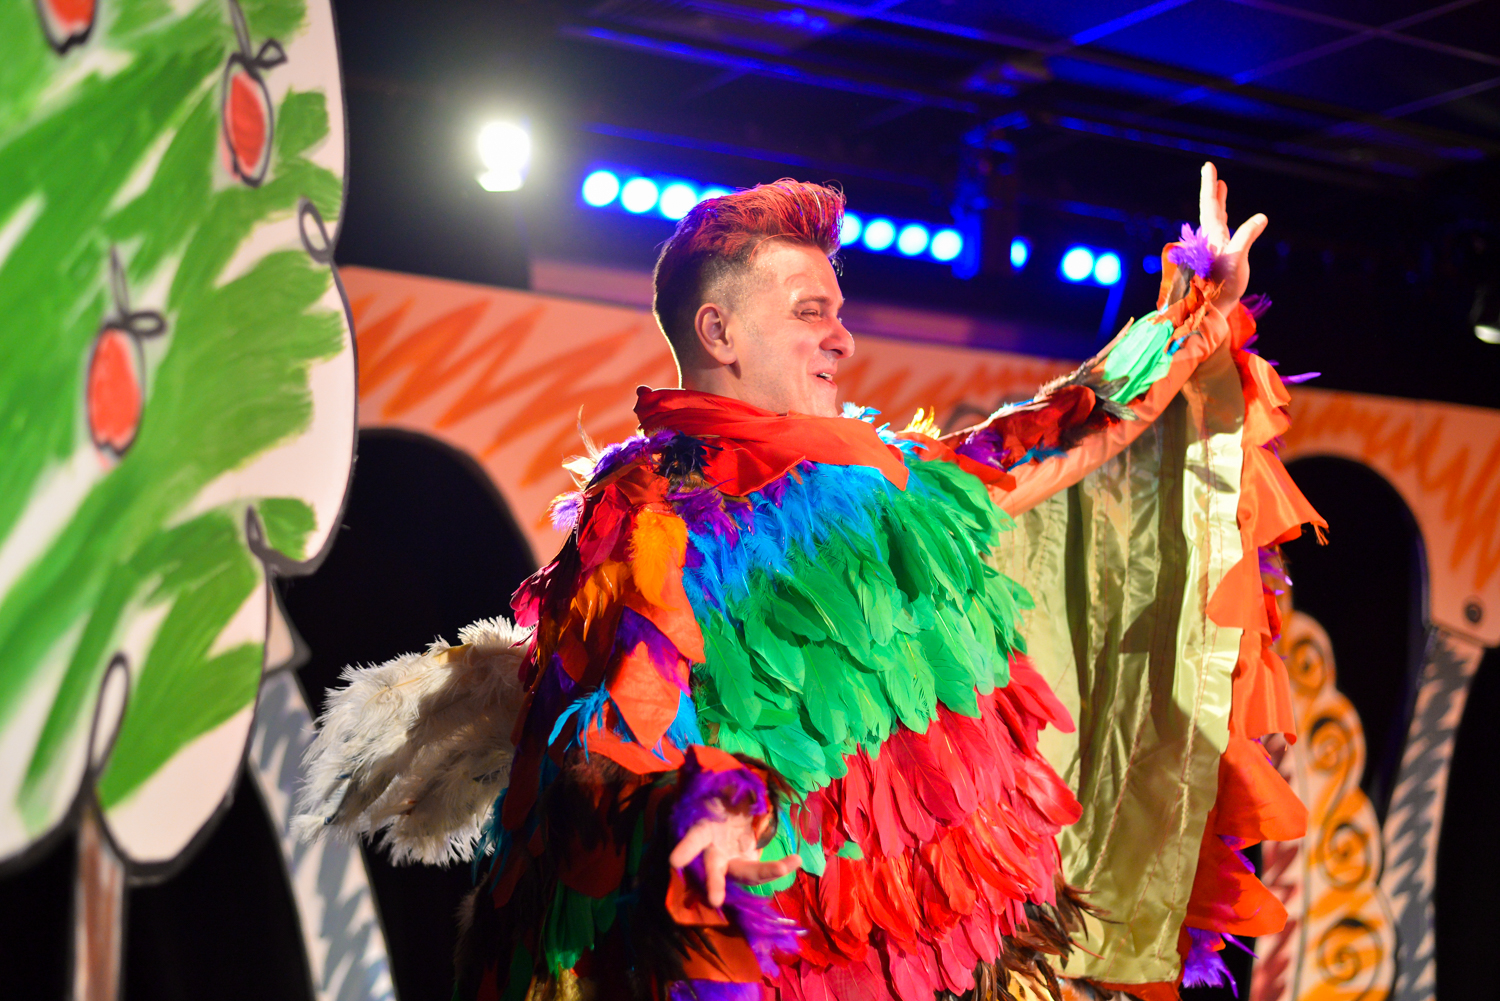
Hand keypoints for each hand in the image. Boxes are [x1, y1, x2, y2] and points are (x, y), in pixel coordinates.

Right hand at [668, 799, 801, 906]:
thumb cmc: (721, 800)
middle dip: (714, 883)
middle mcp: (714, 852)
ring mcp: (732, 862)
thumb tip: (731, 776)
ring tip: (790, 864)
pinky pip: (761, 871)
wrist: (729, 812)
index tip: (675, 861)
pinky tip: (797, 859)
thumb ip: (729, 789)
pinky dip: (779, 868)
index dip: (685, 849)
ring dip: (766, 872)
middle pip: (713, 868)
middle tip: (714, 900)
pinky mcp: (749, 864)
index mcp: (703, 831)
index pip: (694, 839)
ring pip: (744, 873)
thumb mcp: (722, 792)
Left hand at [1198, 161, 1267, 314]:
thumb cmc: (1222, 285)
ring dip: (1219, 202)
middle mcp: (1210, 238)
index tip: (1208, 166)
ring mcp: (1214, 247)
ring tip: (1221, 188)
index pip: (1210, 204)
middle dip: (1213, 189)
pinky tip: (1225, 221)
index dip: (1210, 184)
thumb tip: (1261, 217)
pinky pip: (1222, 231)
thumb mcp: (1237, 259)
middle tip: (1212, 172)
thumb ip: (1247, 236)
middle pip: (1211, 208)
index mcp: (1211, 235)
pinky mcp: (1220, 257)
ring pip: (1216, 219)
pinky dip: (1224, 220)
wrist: (1212, 308)